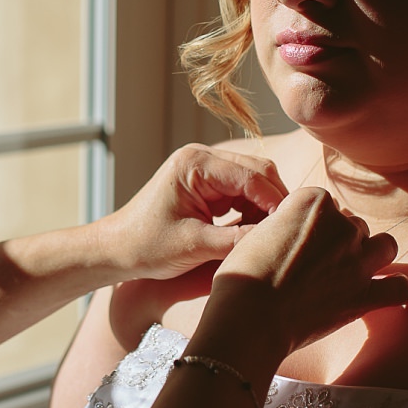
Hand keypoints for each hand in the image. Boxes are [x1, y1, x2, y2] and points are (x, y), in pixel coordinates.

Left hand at [96, 145, 289, 280]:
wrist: (117, 250)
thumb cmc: (146, 247)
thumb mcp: (195, 246)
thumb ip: (238, 240)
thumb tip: (278, 238)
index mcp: (195, 164)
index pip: (252, 175)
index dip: (276, 202)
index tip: (291, 228)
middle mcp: (202, 158)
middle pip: (258, 171)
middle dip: (275, 201)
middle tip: (287, 233)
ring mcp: (205, 169)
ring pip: (254, 181)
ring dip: (266, 207)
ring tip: (270, 236)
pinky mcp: (208, 184)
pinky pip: (243, 191)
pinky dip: (254, 210)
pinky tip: (255, 233)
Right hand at [199, 186, 407, 358]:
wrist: (251, 317)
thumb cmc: (243, 277)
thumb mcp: (256, 233)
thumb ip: (285, 225)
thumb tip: (294, 233)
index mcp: (312, 202)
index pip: (324, 204)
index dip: (311, 224)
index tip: (297, 242)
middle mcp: (341, 226)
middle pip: (353, 225)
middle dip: (340, 241)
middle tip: (317, 264)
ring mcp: (357, 261)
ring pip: (385, 246)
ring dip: (372, 255)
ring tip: (354, 270)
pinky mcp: (364, 296)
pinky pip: (399, 287)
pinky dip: (393, 289)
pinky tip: (381, 292)